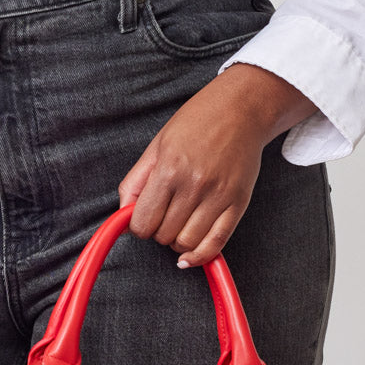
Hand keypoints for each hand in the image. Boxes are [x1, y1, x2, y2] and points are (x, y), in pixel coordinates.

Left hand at [118, 63, 317, 266]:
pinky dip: (200, 256)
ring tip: (179, 224)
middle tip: (164, 216)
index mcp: (169, 169)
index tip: (144, 218)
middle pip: (164, 235)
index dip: (139, 226)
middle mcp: (194, 185)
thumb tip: (123, 215)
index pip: (143, 222)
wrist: (241, 109)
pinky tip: (190, 255)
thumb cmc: (197, 122)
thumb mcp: (157, 145)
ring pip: (188, 243)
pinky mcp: (238, 203)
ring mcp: (218, 196)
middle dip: (158, 231)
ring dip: (178, 242)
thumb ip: (135, 182)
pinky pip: (217, 243)